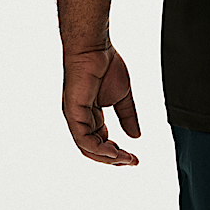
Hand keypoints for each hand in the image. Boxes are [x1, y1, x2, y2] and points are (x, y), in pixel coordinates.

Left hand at [61, 46, 140, 165]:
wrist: (95, 48)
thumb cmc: (106, 65)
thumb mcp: (123, 97)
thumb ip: (128, 117)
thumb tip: (136, 136)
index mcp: (91, 115)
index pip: (101, 142)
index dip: (117, 153)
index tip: (134, 158)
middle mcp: (80, 119)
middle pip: (93, 149)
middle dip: (113, 159)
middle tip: (130, 162)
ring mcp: (75, 116)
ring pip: (87, 147)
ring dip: (107, 157)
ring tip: (124, 159)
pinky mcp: (73, 112)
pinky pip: (82, 138)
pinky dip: (97, 148)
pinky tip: (113, 151)